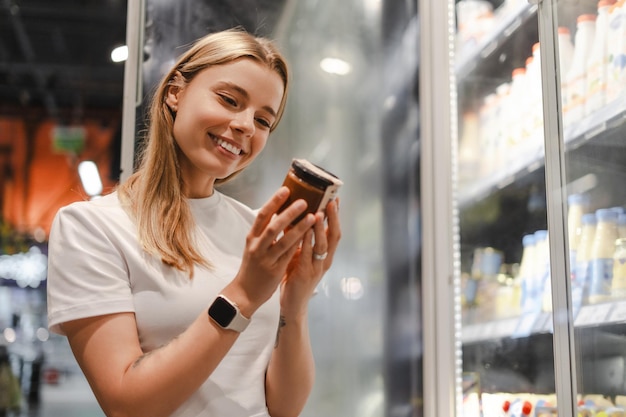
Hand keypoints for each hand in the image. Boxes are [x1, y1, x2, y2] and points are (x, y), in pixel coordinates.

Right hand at [226, 187, 315, 314]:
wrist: (245, 292)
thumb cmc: (253, 267)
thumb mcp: (254, 246)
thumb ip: (265, 232)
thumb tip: (280, 212)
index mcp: (252, 237)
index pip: (262, 215)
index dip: (274, 201)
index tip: (286, 189)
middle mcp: (257, 246)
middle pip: (273, 225)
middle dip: (289, 212)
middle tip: (303, 200)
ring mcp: (266, 259)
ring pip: (283, 241)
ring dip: (299, 227)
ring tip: (312, 216)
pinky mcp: (274, 270)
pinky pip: (289, 255)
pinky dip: (299, 244)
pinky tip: (310, 236)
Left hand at [280, 198, 340, 316]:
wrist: (292, 305)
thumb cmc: (295, 278)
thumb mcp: (301, 255)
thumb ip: (302, 240)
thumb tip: (297, 217)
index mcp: (325, 255)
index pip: (334, 232)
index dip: (336, 216)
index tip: (335, 199)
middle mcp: (325, 260)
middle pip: (334, 236)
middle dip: (333, 218)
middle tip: (332, 202)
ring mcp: (316, 268)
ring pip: (322, 245)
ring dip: (321, 228)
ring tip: (319, 213)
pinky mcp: (305, 274)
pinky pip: (307, 256)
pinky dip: (307, 242)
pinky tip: (305, 231)